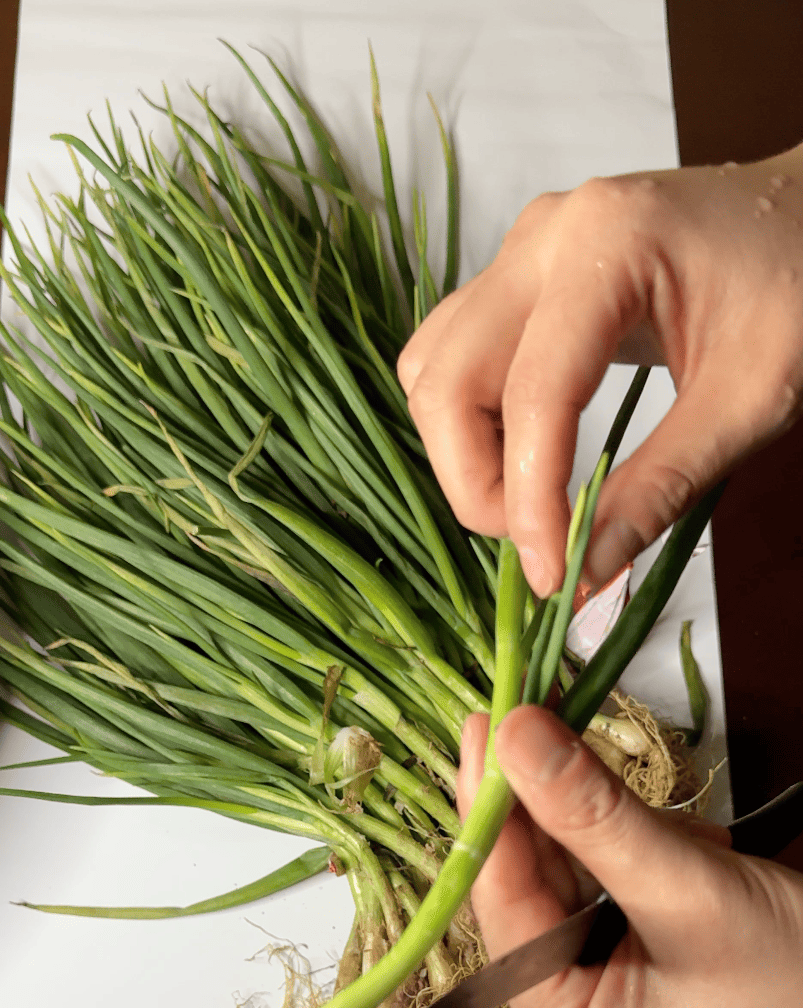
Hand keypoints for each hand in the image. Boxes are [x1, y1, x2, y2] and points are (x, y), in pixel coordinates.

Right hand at [399, 147, 802, 595]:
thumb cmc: (799, 286)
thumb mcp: (748, 399)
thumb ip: (661, 486)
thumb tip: (587, 571)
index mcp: (607, 245)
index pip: (533, 394)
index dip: (528, 500)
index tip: (552, 576)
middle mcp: (543, 239)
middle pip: (446, 380)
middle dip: (474, 481)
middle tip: (536, 541)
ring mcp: (523, 251)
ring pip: (433, 367)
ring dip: (461, 451)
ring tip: (529, 499)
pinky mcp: (519, 275)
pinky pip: (455, 353)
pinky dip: (471, 419)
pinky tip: (526, 452)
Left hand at [458, 705, 802, 1007]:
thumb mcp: (690, 891)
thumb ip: (593, 813)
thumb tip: (514, 736)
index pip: (500, 898)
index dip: (487, 804)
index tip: (484, 722)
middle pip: (528, 878)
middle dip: (551, 804)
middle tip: (543, 713)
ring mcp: (602, 988)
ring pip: (570, 871)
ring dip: (609, 827)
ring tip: (674, 826)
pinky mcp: (635, 959)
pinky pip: (610, 881)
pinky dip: (640, 845)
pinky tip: (691, 847)